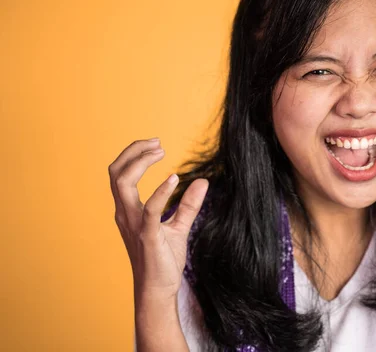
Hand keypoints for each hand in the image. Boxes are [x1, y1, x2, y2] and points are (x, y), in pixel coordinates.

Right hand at [109, 138, 208, 299]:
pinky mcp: (147, 236)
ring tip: (160, 152)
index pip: (120, 173)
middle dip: (133, 151)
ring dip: (140, 163)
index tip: (156, 145)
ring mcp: (134, 225)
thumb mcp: (179, 227)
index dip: (134, 154)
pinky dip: (160, 191)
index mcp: (128, 210)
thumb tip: (202, 181)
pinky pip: (148, 209)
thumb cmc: (164, 260)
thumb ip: (189, 204)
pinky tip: (174, 178)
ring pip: (122, 184)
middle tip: (157, 143)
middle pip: (116, 172)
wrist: (159, 290)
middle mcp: (125, 214)